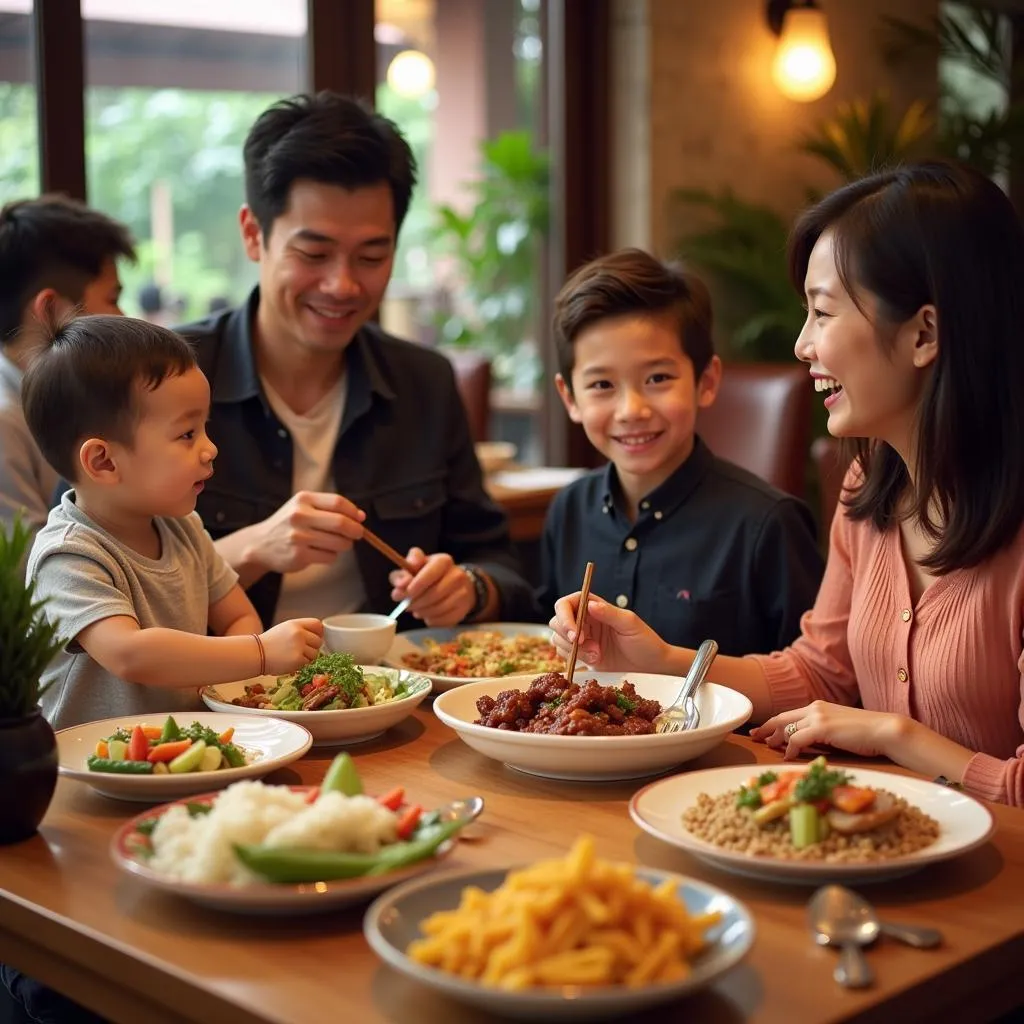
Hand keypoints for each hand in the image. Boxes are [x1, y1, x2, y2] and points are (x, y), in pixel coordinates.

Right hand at [248, 491, 365, 574]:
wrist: (260, 544)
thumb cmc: (289, 524)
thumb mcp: (303, 507)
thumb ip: (329, 508)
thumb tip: (360, 516)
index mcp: (303, 500)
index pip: (338, 502)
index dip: (353, 511)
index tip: (359, 518)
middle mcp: (300, 516)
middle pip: (341, 522)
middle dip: (355, 530)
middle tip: (358, 534)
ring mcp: (298, 537)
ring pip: (338, 542)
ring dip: (345, 545)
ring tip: (337, 544)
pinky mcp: (299, 556)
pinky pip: (329, 557)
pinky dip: (332, 556)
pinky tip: (321, 552)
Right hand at [259, 618, 323, 674]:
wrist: (256, 654)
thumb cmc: (270, 642)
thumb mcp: (285, 629)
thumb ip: (301, 629)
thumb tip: (319, 635)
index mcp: (296, 624)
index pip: (317, 625)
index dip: (318, 632)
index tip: (314, 638)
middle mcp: (299, 633)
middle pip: (318, 641)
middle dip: (312, 647)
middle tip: (301, 650)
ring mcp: (299, 647)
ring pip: (315, 654)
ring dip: (307, 657)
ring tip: (294, 656)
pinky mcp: (297, 659)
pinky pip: (308, 663)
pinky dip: (301, 664)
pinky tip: (291, 662)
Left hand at [389, 547, 475, 625]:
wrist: (453, 585)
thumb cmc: (428, 575)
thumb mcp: (413, 569)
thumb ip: (403, 573)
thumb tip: (401, 585)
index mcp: (443, 561)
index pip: (431, 572)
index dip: (417, 584)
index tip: (406, 593)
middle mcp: (457, 575)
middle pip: (435, 593)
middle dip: (416, 602)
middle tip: (406, 605)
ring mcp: (463, 593)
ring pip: (439, 608)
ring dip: (423, 612)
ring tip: (416, 610)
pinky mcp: (463, 609)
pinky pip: (444, 620)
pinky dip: (431, 620)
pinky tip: (427, 615)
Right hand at [548, 592, 669, 672]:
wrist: (650, 665)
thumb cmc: (644, 640)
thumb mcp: (629, 624)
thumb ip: (609, 613)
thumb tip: (590, 605)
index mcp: (593, 606)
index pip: (566, 604)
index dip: (565, 617)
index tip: (576, 634)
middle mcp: (584, 620)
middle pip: (557, 621)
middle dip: (567, 635)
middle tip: (584, 644)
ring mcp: (581, 637)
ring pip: (558, 639)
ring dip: (573, 649)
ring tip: (596, 654)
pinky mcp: (581, 654)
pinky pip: (563, 654)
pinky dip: (575, 659)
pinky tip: (595, 660)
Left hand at [750, 701, 907, 759]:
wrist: (885, 730)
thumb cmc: (866, 734)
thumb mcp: (838, 729)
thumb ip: (821, 732)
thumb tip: (806, 744)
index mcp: (818, 707)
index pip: (789, 715)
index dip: (773, 723)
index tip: (762, 731)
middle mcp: (814, 708)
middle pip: (782, 719)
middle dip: (766, 729)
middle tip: (755, 738)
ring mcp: (817, 717)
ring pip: (787, 729)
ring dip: (777, 740)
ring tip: (769, 748)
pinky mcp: (822, 728)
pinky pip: (797, 739)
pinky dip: (790, 749)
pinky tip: (788, 757)